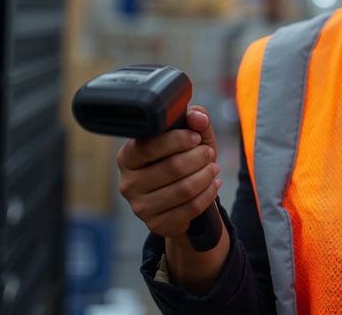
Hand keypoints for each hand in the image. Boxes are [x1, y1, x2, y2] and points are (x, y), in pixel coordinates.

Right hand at [116, 106, 221, 236]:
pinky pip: (191, 208)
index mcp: (127, 157)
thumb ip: (194, 119)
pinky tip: (213, 184)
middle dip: (198, 157)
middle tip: (209, 153)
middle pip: (172, 167)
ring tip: (213, 168)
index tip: (196, 138)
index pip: (150, 146)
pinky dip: (208, 194)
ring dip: (205, 176)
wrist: (182, 198)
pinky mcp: (156, 224)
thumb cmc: (182, 159)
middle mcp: (128, 183)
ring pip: (183, 189)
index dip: (178, 140)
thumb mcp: (190, 136)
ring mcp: (140, 206)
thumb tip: (197, 117)